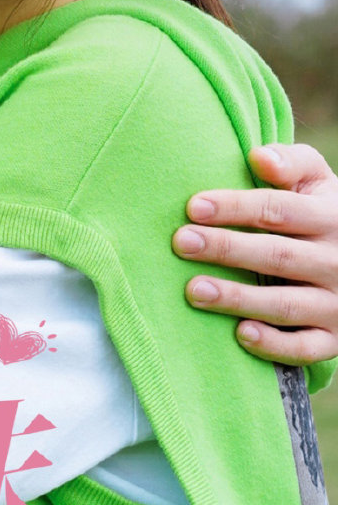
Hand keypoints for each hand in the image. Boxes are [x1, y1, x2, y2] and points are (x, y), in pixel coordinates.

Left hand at [172, 143, 337, 363]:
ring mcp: (337, 303)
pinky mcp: (335, 338)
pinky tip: (240, 334)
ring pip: (286, 304)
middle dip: (226, 248)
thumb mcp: (317, 179)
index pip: (279, 210)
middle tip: (181, 242)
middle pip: (277, 255)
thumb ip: (291, 163)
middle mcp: (337, 262)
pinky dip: (275, 344)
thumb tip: (258, 157)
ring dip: (238, 298)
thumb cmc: (321, 210)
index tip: (194, 207)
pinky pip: (306, 348)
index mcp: (330, 217)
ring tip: (194, 290)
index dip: (235, 207)